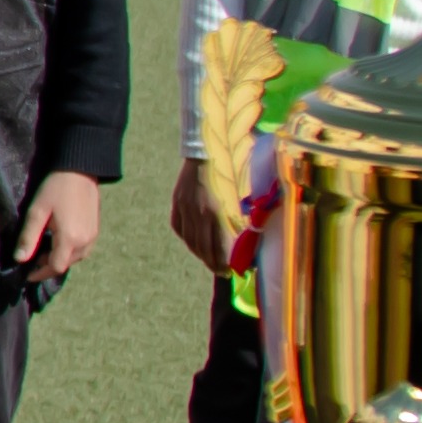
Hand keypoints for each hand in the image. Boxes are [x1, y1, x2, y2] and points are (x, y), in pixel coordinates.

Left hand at [14, 171, 104, 281]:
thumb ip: (28, 237)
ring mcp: (93, 236)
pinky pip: (83, 249)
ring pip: (75, 258)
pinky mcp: (96, 229)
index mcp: (70, 239)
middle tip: (32, 260)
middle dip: (48, 266)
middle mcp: (85, 241)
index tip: (27, 274)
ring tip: (43, 252)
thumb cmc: (55, 188)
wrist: (80, 170)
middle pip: (65, 264)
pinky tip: (59, 242)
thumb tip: (19, 259)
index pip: (55, 267)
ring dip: (59, 259)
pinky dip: (69, 251)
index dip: (40, 273)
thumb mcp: (37, 212)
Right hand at [167, 159, 232, 278]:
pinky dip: (188, 239)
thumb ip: (239, 218)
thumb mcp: (238, 196)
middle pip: (203, 248)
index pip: (218, 247)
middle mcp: (198, 213)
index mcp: (216, 212)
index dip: (225, 263)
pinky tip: (195, 243)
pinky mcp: (177, 203)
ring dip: (201, 254)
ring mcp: (185, 209)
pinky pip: (180, 228)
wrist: (205, 150)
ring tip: (210, 261)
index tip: (232, 272)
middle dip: (213, 263)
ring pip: (191, 241)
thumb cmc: (228, 171)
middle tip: (222, 272)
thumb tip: (244, 239)